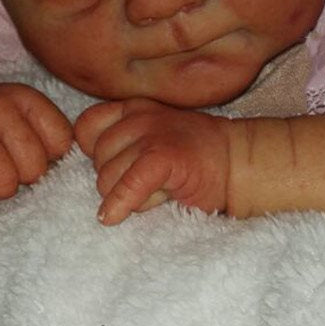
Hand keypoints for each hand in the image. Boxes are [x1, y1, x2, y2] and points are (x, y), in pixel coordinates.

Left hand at [74, 98, 232, 224]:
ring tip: (158, 190)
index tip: (115, 167)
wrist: (238, 163)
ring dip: (126, 196)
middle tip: (146, 185)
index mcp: (134, 108)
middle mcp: (138, 116)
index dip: (93, 153)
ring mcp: (151, 134)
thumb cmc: (196, 158)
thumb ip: (122, 148)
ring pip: (107, 178)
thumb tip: (93, 176)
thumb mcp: (153, 140)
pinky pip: (126, 185)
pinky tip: (115, 216)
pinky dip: (119, 204)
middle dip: (114, 181)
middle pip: (96, 160)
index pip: (86, 127)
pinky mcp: (163, 158)